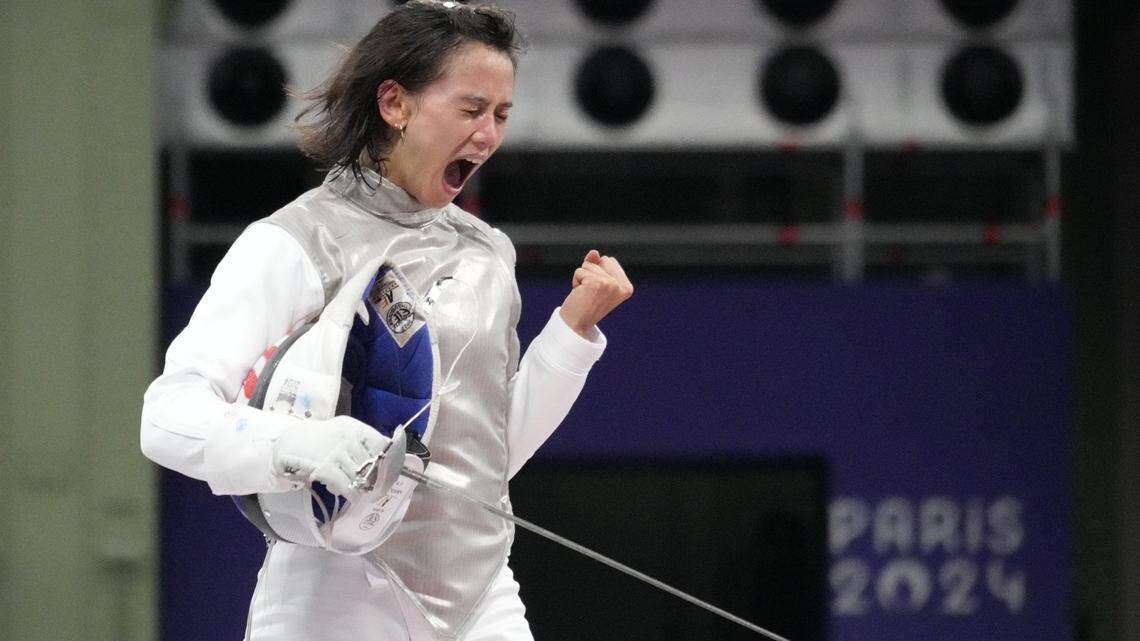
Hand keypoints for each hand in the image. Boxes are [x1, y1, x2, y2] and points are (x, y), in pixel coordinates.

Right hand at [272, 416, 387, 496]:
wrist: (291, 442)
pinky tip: (352, 497)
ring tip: (362, 493)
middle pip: (372, 464)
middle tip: (375, 488)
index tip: (389, 474)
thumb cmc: (323, 439)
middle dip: (375, 479)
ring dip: (362, 489)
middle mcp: (348, 438)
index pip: (381, 445)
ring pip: (360, 476)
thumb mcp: (345, 431)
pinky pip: (345, 485)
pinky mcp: (325, 467)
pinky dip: (351, 494)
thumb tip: (388, 455)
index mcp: (355, 428)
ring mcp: (336, 452)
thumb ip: (364, 442)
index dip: (388, 461)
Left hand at [559, 250, 633, 336]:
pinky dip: (576, 281)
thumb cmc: (585, 304)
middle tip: (590, 293)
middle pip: (602, 259)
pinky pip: (580, 271)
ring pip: (589, 264)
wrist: (576, 324)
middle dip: (590, 272)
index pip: (609, 260)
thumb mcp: (594, 281)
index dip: (598, 273)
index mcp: (626, 287)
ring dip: (582, 278)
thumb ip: (596, 264)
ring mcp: (611, 284)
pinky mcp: (597, 283)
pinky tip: (579, 295)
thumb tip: (594, 252)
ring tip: (585, 294)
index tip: (597, 292)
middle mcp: (621, 286)